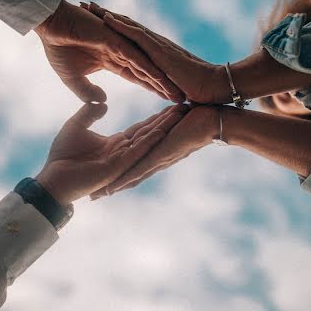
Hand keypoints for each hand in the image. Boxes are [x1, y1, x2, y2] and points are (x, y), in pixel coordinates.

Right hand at [35, 0, 183, 102]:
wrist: (49, 24)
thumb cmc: (58, 46)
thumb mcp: (72, 78)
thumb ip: (87, 91)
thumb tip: (102, 102)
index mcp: (112, 58)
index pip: (138, 77)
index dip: (152, 89)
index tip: (166, 101)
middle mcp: (121, 51)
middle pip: (148, 73)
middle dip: (164, 88)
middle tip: (182, 102)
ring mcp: (120, 45)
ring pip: (146, 67)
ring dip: (162, 82)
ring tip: (178, 96)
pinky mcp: (115, 41)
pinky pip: (135, 58)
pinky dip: (148, 70)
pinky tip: (161, 82)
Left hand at [36, 102, 187, 204]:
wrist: (52, 178)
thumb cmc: (62, 156)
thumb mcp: (76, 125)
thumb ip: (89, 113)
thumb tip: (103, 103)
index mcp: (116, 145)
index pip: (140, 129)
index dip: (155, 118)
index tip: (171, 105)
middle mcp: (123, 154)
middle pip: (149, 134)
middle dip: (166, 121)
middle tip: (185, 107)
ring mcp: (122, 161)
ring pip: (147, 141)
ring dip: (163, 128)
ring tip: (179, 115)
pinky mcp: (117, 167)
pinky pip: (136, 152)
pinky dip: (148, 141)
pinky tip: (160, 130)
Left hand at [82, 2, 229, 103]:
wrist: (213, 86)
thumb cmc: (194, 91)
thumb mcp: (166, 87)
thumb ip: (156, 84)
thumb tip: (155, 92)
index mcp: (152, 54)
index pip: (126, 38)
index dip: (109, 29)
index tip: (90, 21)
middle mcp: (152, 45)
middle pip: (124, 27)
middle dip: (104, 16)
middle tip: (85, 5)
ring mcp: (156, 45)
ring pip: (127, 26)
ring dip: (107, 15)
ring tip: (89, 5)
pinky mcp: (159, 50)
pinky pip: (136, 35)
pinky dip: (121, 26)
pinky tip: (106, 18)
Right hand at [91, 104, 220, 197]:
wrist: (217, 119)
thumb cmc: (199, 115)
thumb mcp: (173, 118)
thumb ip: (163, 119)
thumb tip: (162, 114)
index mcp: (158, 150)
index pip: (133, 162)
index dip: (118, 170)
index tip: (102, 178)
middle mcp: (157, 158)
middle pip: (130, 175)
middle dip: (112, 184)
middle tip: (93, 196)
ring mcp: (159, 159)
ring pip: (132, 176)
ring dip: (114, 186)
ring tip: (96, 196)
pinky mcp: (162, 156)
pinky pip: (141, 169)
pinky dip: (126, 179)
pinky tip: (112, 187)